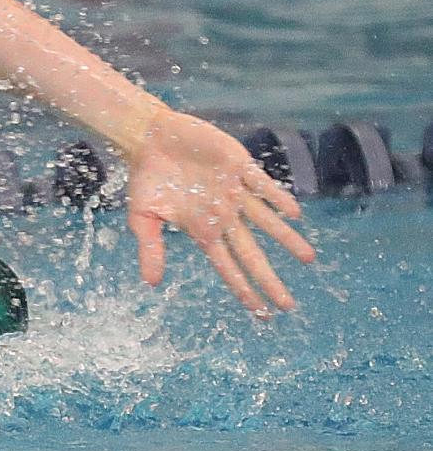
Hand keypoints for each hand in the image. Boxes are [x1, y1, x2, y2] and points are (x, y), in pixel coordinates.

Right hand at [124, 111, 315, 314]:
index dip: (243, 289)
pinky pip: (263, 186)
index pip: (227, 266)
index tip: (260, 311)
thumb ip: (150, 248)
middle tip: (288, 304)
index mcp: (201, 230)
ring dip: (286, 240)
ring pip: (265, 221)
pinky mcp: (239, 167)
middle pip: (250, 253)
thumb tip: (151, 284)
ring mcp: (233, 192)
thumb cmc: (145, 177)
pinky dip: (277, 198)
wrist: (150, 138)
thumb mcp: (142, 217)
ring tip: (308, 259)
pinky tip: (294, 213)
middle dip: (268, 278)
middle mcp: (222, 216)